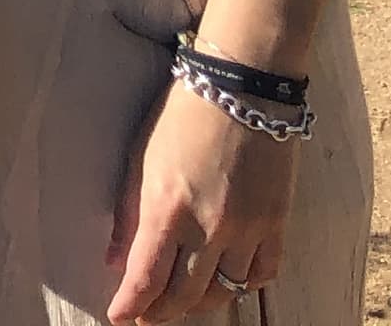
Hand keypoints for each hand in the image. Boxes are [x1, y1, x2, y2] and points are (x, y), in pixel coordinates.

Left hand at [105, 80, 295, 320]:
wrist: (243, 88)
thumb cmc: (181, 115)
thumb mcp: (139, 157)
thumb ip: (127, 212)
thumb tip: (114, 259)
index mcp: (168, 207)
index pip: (147, 277)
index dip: (131, 304)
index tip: (119, 317)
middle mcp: (209, 226)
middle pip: (185, 294)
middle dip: (162, 312)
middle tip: (147, 316)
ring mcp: (248, 228)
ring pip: (224, 291)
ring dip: (199, 303)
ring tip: (182, 302)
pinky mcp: (277, 223)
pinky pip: (262, 273)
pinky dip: (242, 285)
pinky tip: (226, 282)